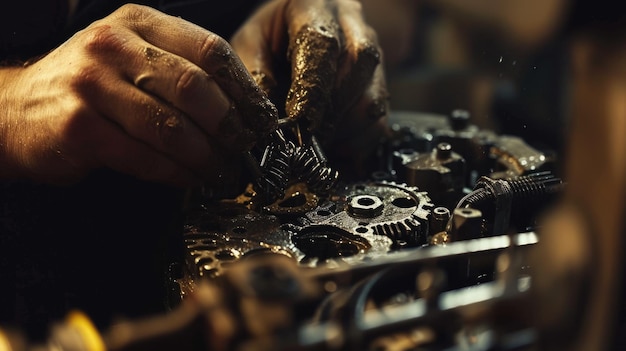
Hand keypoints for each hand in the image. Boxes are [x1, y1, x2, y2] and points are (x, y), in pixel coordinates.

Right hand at [0, 4, 277, 186]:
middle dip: (230, 127)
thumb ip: (180, 69)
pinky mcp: (79, 127)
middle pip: (195, 88)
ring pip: (172, 127)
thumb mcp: (131, 57)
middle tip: (246, 151)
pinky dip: (176, 174)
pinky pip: (145, 157)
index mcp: (138, 23)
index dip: (246, 90)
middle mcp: (113, 45)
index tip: (263, 120)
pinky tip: (192, 180)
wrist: (15, 110)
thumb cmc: (89, 87)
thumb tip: (244, 110)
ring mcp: (92, 84)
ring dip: (207, 158)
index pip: (211, 50)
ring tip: (225, 173)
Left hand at [230, 0, 389, 171]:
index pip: (321, 43)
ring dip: (346, 129)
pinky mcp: (379, 84)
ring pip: (373, 95)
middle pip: (358, 64)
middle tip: (308, 140)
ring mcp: (371, 54)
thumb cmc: (270, 38)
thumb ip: (254, 76)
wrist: (295, 33)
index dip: (312, 86)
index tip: (299, 120)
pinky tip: (335, 149)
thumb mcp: (251, 45)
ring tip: (318, 146)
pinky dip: (357, 143)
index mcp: (313, 6)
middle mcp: (350, 24)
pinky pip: (380, 120)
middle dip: (332, 109)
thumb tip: (264, 118)